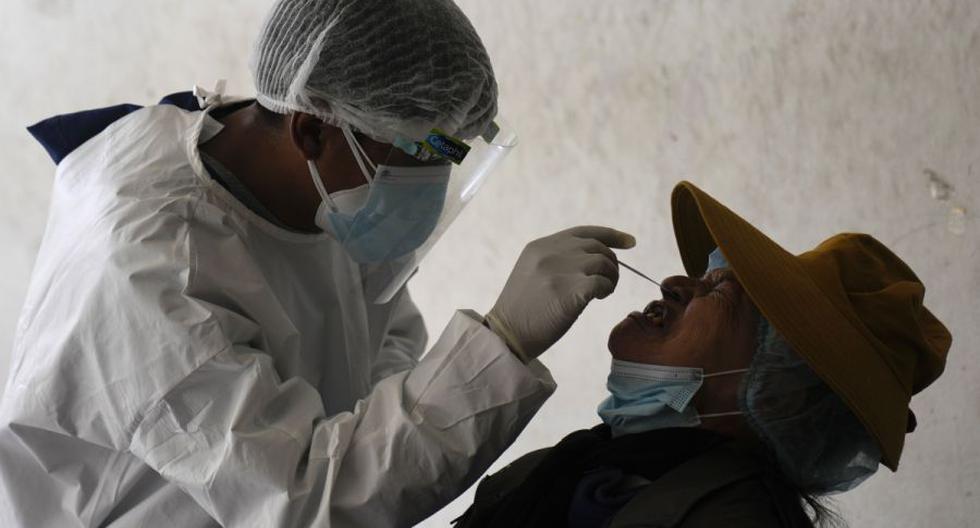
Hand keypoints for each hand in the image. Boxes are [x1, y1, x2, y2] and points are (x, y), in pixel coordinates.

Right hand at [486, 226, 635, 361]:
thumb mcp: (532, 272)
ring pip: (603, 262)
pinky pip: (602, 281)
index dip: (611, 235)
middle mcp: (550, 253)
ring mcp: (559, 270)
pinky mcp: (569, 290)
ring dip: (611, 277)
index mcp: (540, 246)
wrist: (507, 335)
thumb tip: (597, 257)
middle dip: (611, 263)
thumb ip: (557, 259)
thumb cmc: (523, 310)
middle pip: (597, 246)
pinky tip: (601, 298)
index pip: (583, 232)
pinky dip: (607, 289)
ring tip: (604, 292)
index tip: (630, 242)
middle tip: (609, 281)